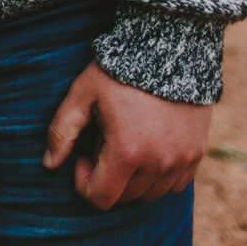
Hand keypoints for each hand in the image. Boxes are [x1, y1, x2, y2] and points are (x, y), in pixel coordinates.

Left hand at [41, 59, 210, 208]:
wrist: (169, 47)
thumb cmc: (119, 70)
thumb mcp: (83, 94)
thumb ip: (62, 130)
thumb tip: (49, 164)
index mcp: (127, 152)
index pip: (101, 197)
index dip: (83, 182)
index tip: (83, 156)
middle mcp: (158, 163)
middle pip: (125, 197)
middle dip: (107, 176)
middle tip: (104, 141)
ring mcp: (182, 160)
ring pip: (150, 193)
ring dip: (133, 178)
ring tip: (126, 139)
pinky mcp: (197, 153)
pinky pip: (174, 184)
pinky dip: (159, 176)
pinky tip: (149, 146)